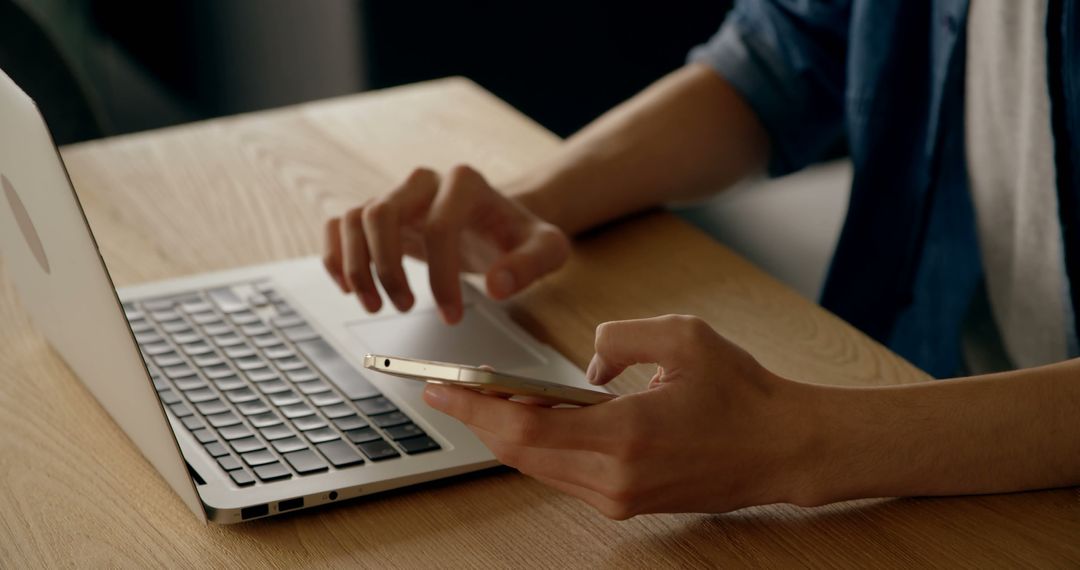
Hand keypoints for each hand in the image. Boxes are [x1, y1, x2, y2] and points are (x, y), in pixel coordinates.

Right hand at [323, 165, 570, 322]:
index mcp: (465, 183)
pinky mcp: (377, 213)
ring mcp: (396, 195)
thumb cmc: (517, 235)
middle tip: (404, 307)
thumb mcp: (546, 249)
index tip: (452, 315)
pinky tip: (349, 288)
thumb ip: (530, 265)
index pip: (440, 226)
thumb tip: (498, 286)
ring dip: (357, 268)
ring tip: (375, 305)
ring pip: (354, 219)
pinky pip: (339, 225)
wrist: (497, 223)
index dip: (442, 276)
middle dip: (387, 268)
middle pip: (382, 213)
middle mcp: (423, 182)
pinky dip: (335, 257)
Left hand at [422, 315, 822, 518]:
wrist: (784, 449)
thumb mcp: (682, 336)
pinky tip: (532, 419)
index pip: (525, 428)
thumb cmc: (742, 392)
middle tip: (448, 389)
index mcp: (626, 435)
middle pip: (520, 454)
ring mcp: (620, 497)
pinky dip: (539, 447)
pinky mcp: (627, 503)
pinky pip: (563, 475)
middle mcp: (615, 478)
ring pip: (539, 467)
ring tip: (486, 398)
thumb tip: (584, 367)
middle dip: (479, 420)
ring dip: (507, 434)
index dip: (474, 409)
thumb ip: (617, 339)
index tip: (438, 388)